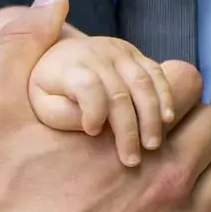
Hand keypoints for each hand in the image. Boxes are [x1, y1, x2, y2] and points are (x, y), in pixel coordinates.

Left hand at [27, 37, 203, 167]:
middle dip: (128, 128)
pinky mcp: (136, 55)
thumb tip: (91, 124)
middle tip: (131, 159)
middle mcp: (96, 54)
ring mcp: (119, 52)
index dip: (93, 110)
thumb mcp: (43, 104)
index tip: (92, 132)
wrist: (61, 56)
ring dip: (151, 116)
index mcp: (69, 67)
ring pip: (143, 82)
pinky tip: (167, 120)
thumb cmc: (51, 90)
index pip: (87, 85)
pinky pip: (156, 73)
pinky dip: (165, 96)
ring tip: (152, 145)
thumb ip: (60, 114)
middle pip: (118, 91)